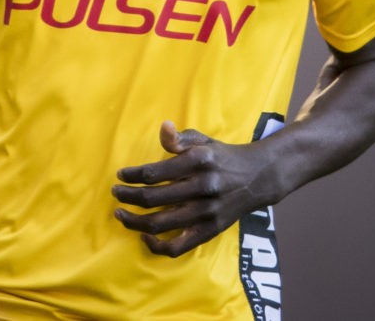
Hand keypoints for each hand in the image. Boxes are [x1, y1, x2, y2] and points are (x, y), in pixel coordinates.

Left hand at [111, 120, 276, 257]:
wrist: (258, 178)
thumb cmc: (221, 156)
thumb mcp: (202, 140)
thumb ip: (179, 137)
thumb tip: (163, 128)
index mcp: (199, 162)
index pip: (155, 172)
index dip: (132, 175)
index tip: (120, 175)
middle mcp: (204, 188)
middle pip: (155, 198)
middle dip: (128, 196)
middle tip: (115, 192)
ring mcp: (208, 213)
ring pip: (162, 224)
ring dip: (135, 221)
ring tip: (120, 214)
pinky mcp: (211, 231)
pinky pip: (179, 247)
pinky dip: (157, 246)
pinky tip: (144, 236)